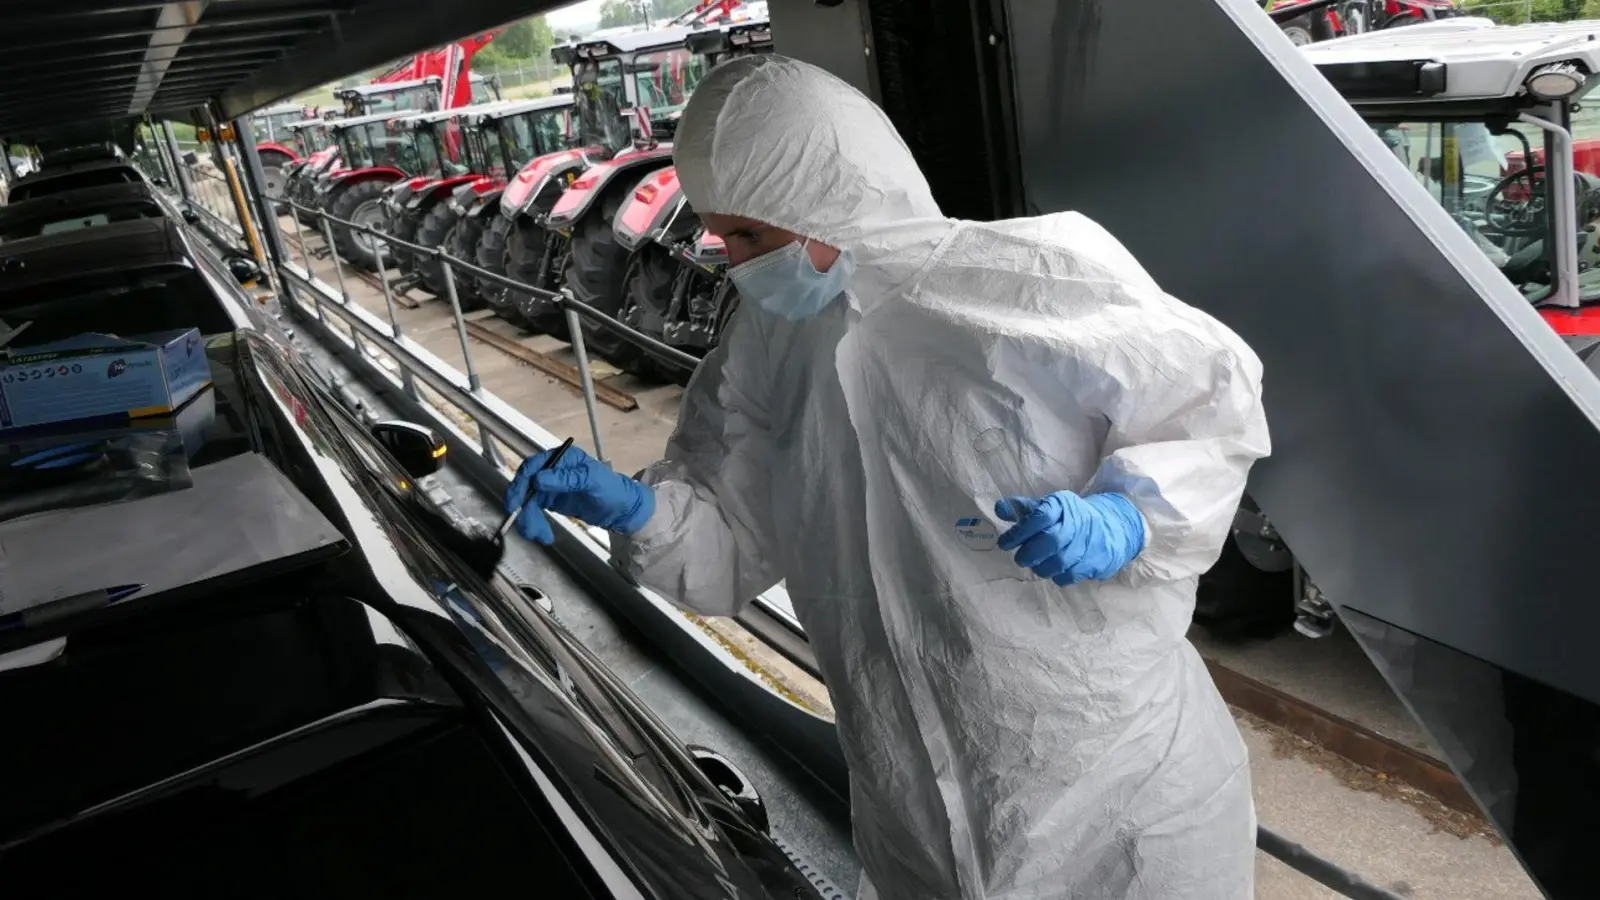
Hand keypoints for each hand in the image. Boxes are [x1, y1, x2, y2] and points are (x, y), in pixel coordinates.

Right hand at [504, 446, 655, 544]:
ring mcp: (551, 486)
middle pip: (526, 485)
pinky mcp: (551, 501)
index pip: (533, 466)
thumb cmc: (613, 490)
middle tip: (525, 526)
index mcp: (563, 459)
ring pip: (528, 501)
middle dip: (523, 507)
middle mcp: (553, 470)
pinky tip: (542, 534)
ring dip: (529, 519)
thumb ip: (567, 479)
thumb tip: (539, 479)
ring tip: (539, 535)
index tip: (516, 502)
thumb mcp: (593, 481)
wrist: (622, 510)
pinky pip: (535, 511)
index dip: (521, 482)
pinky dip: (535, 523)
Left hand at [995, 490, 1145, 584]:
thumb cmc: (1071, 519)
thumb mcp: (1049, 508)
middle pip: (1050, 541)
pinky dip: (1055, 576)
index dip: (1019, 532)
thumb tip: (999, 508)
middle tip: (1020, 559)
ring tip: (1036, 564)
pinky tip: (1053, 569)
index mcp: (1063, 505)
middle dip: (1029, 554)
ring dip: (1040, 568)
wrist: (1111, 528)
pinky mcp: (1094, 563)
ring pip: (1058, 563)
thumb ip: (1023, 510)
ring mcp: (1088, 544)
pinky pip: (1068, 576)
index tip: (1004, 543)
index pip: (1040, 517)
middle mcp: (1078, 522)